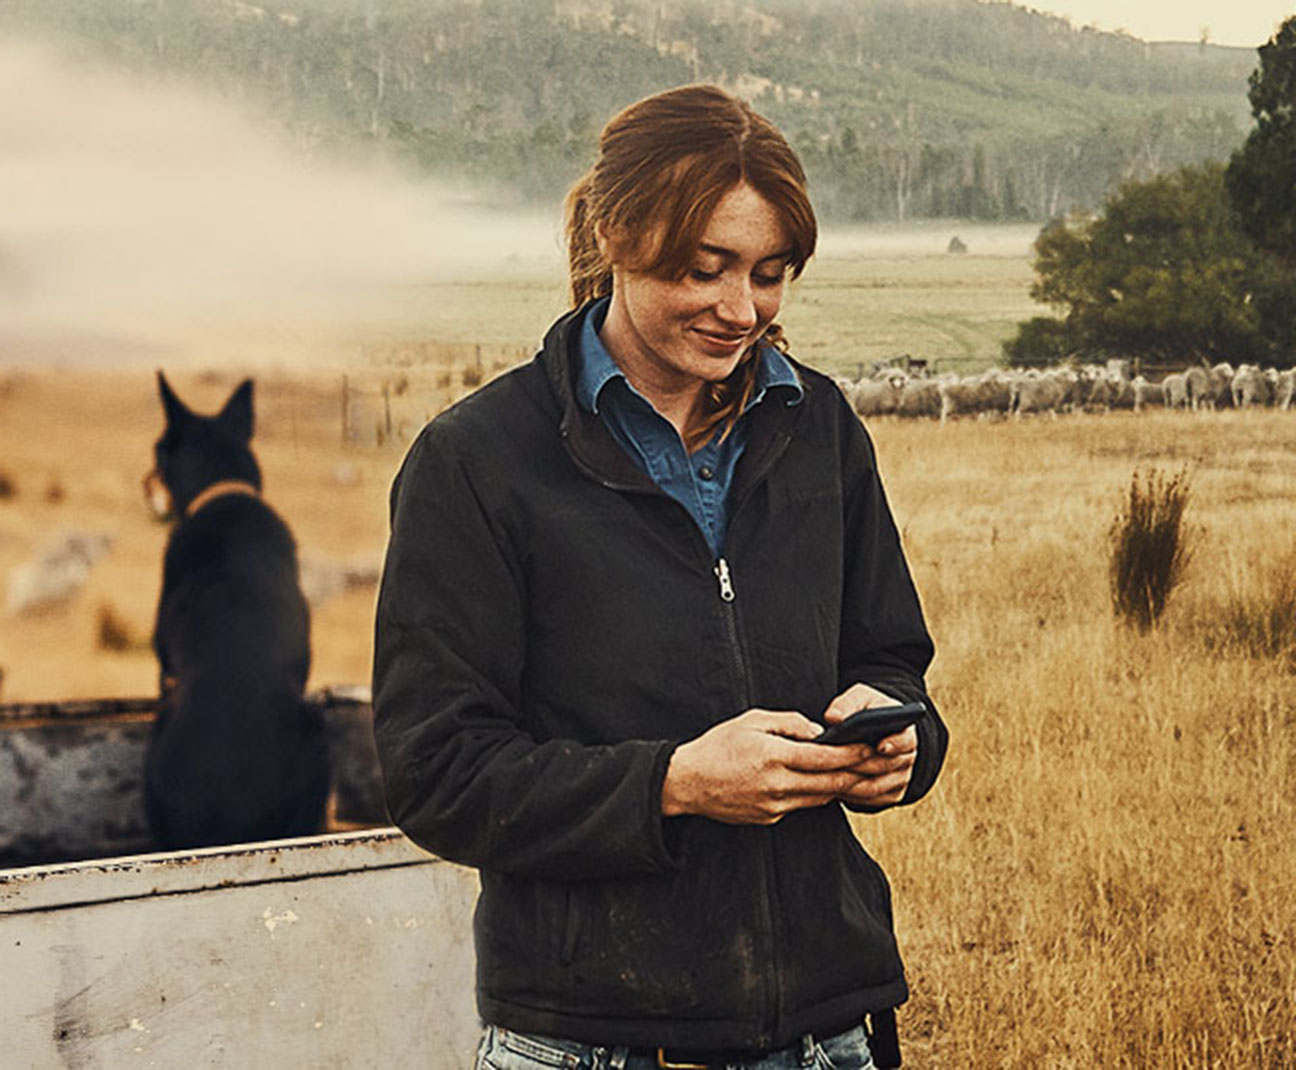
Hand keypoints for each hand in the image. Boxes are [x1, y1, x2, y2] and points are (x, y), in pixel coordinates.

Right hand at [662, 708, 875, 824]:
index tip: (871, 746)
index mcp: (773, 756)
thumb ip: (789, 723)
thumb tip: (819, 733)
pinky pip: (801, 805)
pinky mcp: (769, 818)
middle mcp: (777, 785)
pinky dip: (815, 793)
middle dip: (858, 773)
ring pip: (820, 797)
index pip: (826, 758)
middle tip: (877, 763)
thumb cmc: (718, 745)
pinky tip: (823, 783)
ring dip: (840, 786)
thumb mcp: (752, 720)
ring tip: (858, 773)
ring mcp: (773, 805)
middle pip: (831, 783)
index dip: (853, 753)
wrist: (687, 782)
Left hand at [821, 683, 918, 808]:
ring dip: (849, 783)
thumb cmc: (866, 710)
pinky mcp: (890, 795)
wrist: (875, 731)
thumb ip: (848, 704)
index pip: (906, 741)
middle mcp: (907, 758)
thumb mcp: (860, 699)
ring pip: (874, 787)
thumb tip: (833, 717)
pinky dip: (849, 795)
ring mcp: (900, 779)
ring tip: (824, 776)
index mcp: (905, 732)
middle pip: (884, 766)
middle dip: (858, 765)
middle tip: (833, 763)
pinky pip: (869, 800)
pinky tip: (829, 787)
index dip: (895, 744)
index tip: (880, 745)